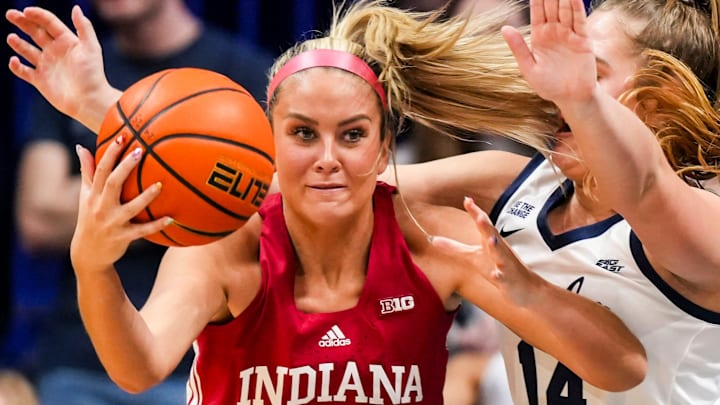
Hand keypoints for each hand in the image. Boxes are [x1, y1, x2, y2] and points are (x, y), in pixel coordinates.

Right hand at [6, 6, 112, 129]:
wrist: (90, 101)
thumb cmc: (93, 75)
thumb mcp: (91, 48)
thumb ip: (84, 28)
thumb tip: (76, 8)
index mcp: (67, 42)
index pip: (49, 23)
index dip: (37, 15)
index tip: (26, 11)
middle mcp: (56, 52)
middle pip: (35, 32)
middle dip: (23, 22)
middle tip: (10, 14)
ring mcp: (47, 66)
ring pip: (27, 50)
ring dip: (18, 43)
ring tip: (12, 38)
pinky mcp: (40, 81)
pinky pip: (24, 71)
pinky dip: (16, 66)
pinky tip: (14, 60)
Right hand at [70, 138, 170, 272]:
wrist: (88, 253)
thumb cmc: (89, 218)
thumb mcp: (85, 196)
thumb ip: (87, 172)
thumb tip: (81, 147)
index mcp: (92, 194)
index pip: (101, 170)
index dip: (110, 153)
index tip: (122, 137)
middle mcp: (100, 206)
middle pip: (113, 183)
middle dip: (125, 167)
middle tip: (140, 151)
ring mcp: (112, 222)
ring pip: (131, 207)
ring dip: (146, 196)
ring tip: (160, 185)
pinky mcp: (122, 237)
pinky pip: (142, 230)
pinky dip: (156, 225)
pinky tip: (171, 219)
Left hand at [431, 197, 539, 305]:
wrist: (525, 288)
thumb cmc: (497, 267)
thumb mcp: (473, 257)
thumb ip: (454, 248)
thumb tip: (432, 239)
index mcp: (491, 242)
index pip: (483, 224)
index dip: (476, 212)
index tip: (467, 199)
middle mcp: (500, 250)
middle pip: (492, 235)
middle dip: (486, 226)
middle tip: (480, 216)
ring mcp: (505, 265)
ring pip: (501, 255)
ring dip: (496, 246)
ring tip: (490, 239)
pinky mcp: (508, 280)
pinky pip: (503, 277)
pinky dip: (499, 275)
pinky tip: (496, 275)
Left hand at [501, 0, 595, 104]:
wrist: (570, 98)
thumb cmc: (548, 86)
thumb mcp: (528, 68)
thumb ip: (518, 47)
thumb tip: (504, 28)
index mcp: (539, 36)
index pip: (537, 11)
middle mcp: (555, 32)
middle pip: (552, 6)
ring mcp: (569, 34)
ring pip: (566, 10)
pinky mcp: (583, 41)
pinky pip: (579, 21)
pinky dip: (577, 8)